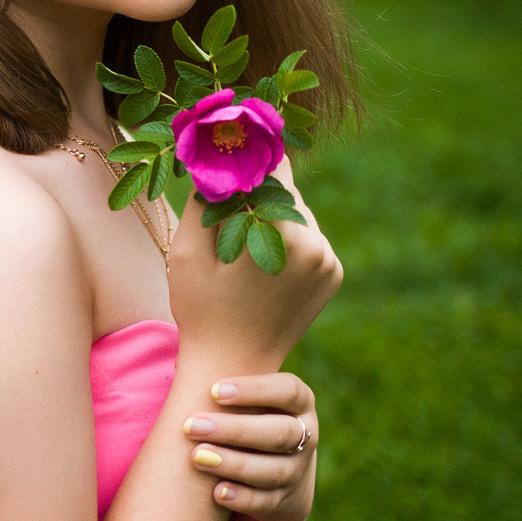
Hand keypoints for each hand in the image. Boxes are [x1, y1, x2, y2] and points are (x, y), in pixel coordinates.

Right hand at [167, 157, 342, 373]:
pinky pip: (308, 236)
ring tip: (238, 246)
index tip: (224, 168)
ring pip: (296, 211)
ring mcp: (329, 260)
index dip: (244, 163)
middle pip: (284, 189)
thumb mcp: (188, 249)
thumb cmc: (200, 308)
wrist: (233, 365)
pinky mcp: (333, 274)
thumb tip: (218, 155)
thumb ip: (206, 197)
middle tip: (223, 215)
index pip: (271, 168)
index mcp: (283, 233)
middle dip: (254, 193)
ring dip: (270, 215)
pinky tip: (259, 262)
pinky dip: (286, 238)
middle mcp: (317, 243)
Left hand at [182, 372, 317, 520]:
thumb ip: (225, 377)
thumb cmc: (245, 412)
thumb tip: (181, 358)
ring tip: (196, 457)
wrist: (273, 465)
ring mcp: (299, 471)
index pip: (289, 391)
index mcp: (299, 402)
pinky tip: (216, 492)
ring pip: (273, 470)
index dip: (255, 390)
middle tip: (191, 426)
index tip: (214, 390)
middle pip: (280, 433)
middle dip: (235, 430)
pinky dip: (242, 498)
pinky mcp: (287, 502)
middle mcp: (306, 436)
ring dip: (233, 464)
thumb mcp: (245, 394)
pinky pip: (267, 503)